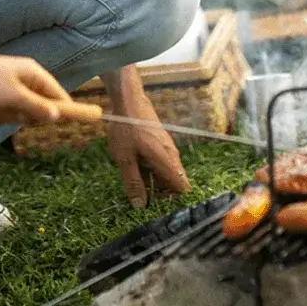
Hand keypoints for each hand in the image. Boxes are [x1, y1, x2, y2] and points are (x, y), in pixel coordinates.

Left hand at [0, 53, 77, 126]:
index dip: (65, 107)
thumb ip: (36, 107)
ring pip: (19, 116)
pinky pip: (3, 117)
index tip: (78, 121)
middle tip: (17, 111)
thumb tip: (57, 116)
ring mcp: (9, 91)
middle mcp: (23, 81)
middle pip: (39, 108)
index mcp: (32, 73)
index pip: (56, 92)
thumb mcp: (15, 96)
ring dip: (6, 116)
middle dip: (27, 115)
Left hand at [104, 70, 190, 206]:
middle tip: (141, 190)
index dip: (170, 198)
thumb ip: (133, 182)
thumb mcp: (124, 158)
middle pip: (175, 182)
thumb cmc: (126, 128)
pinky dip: (153, 168)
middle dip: (160, 190)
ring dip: (155, 179)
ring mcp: (168, 148)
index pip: (182, 188)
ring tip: (136, 175)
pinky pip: (163, 162)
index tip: (153, 200)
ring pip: (168, 172)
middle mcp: (172, 155)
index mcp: (165, 161)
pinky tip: (137, 163)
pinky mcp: (163, 143)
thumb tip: (140, 205)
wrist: (129, 101)